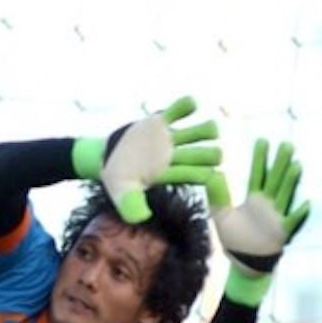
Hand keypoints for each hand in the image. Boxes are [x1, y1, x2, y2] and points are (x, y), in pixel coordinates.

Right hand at [70, 96, 224, 223]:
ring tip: (211, 129)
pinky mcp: (160, 121)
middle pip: (203, 155)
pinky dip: (186, 106)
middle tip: (216, 153)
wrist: (105, 156)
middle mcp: (175, 156)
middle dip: (211, 154)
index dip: (205, 174)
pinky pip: (178, 111)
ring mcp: (169, 138)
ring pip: (197, 132)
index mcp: (171, 174)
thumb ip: (131, 206)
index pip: (194, 175)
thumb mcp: (121, 194)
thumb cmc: (117, 179)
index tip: (210, 174)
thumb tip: (142, 218)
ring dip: (207, 130)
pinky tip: (191, 105)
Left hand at [212, 139, 309, 303]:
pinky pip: (292, 221)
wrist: (245, 266)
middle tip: (286, 144)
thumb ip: (218, 197)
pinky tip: (307, 202)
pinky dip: (299, 213)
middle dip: (280, 163)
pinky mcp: (282, 233)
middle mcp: (268, 204)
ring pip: (285, 194)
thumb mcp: (222, 216)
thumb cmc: (236, 240)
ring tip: (296, 165)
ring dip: (291, 181)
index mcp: (254, 198)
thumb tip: (211, 175)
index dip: (260, 158)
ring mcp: (277, 217)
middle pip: (275, 179)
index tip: (262, 140)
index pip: (258, 174)